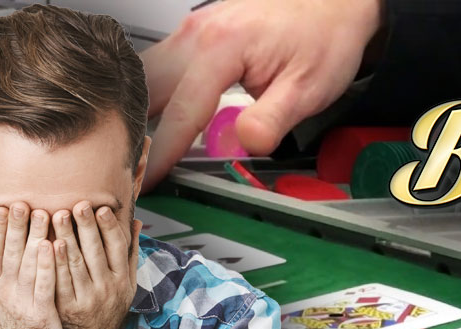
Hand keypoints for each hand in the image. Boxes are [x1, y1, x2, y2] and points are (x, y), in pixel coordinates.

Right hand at [0, 202, 63, 328]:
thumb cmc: (12, 327)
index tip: (3, 206)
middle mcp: (3, 292)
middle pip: (9, 253)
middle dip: (15, 227)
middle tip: (22, 202)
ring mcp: (21, 303)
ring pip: (27, 265)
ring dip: (35, 238)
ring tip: (44, 214)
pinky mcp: (40, 314)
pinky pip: (45, 285)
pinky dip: (49, 265)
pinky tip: (55, 246)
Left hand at [50, 201, 138, 328]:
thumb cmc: (109, 309)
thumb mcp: (128, 284)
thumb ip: (130, 252)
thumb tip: (136, 222)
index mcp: (122, 280)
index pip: (117, 248)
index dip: (109, 227)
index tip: (101, 208)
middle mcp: (107, 289)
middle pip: (96, 253)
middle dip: (86, 227)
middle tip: (77, 204)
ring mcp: (86, 299)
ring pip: (76, 264)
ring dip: (67, 238)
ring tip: (57, 215)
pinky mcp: (66, 308)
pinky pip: (60, 281)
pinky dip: (54, 262)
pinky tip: (47, 244)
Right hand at [140, 0, 382, 190]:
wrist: (331, 6)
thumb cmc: (322, 38)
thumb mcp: (309, 88)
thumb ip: (274, 118)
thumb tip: (245, 143)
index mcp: (224, 45)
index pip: (183, 110)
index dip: (161, 151)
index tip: (146, 179)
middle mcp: (200, 33)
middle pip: (147, 88)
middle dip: (134, 131)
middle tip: (129, 171)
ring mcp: (194, 30)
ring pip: (146, 75)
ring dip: (138, 112)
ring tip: (136, 152)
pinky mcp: (196, 34)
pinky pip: (159, 66)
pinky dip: (152, 96)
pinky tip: (156, 122)